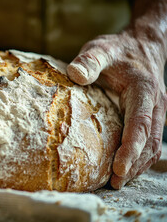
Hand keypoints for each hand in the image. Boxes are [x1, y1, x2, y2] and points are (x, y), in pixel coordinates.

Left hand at [67, 28, 166, 188]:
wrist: (141, 46)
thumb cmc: (119, 50)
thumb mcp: (102, 49)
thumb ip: (90, 60)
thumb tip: (75, 73)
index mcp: (144, 91)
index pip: (141, 124)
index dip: (131, 148)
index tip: (119, 167)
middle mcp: (156, 106)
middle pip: (149, 142)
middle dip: (133, 165)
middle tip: (113, 183)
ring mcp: (156, 114)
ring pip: (152, 146)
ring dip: (137, 166)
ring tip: (116, 182)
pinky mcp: (150, 118)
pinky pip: (149, 143)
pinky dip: (138, 158)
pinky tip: (123, 168)